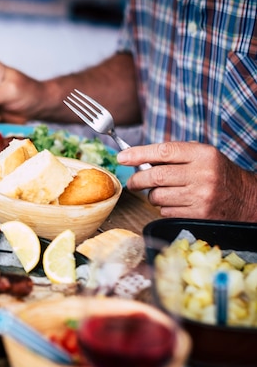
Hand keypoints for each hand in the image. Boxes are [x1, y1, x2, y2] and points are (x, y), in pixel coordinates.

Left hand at [117, 142, 256, 221]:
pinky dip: (164, 208)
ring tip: (160, 193)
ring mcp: (200, 196)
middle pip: (155, 176)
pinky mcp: (198, 215)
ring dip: (152, 196)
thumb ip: (175, 155)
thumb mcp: (202, 157)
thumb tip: (137, 158)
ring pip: (158, 196)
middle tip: (132, 182)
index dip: (138, 154)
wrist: (247, 199)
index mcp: (203, 155)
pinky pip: (166, 211)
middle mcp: (202, 174)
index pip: (163, 151)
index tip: (122, 158)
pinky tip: (175, 203)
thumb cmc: (217, 174)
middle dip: (137, 180)